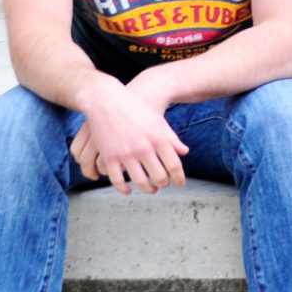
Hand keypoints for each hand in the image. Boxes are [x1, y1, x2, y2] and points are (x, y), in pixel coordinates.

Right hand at [67, 75, 188, 194]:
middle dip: (164, 184)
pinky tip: (128, 190)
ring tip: (151, 189)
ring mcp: (125, 153)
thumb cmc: (135, 109)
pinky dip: (124, 189)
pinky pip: (117, 180)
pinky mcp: (109, 156)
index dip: (179, 178)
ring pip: (140, 181)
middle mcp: (143, 147)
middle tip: (164, 185)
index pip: (174, 165)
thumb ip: (171, 138)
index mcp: (158, 138)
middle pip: (159, 176)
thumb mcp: (157, 121)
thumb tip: (185, 153)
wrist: (106, 101)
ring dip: (147, 189)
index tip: (180, 184)